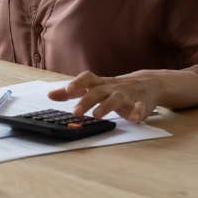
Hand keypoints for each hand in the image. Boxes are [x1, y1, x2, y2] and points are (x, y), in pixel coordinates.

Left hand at [47, 70, 161, 123]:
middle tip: (76, 112)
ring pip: (116, 99)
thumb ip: (73, 92)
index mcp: (100, 83)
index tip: (68, 90)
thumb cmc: (114, 88)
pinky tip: (134, 118)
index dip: (78, 83)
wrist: (147, 83)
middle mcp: (112, 88)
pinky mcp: (140, 104)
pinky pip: (139, 107)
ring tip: (97, 115)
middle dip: (87, 100)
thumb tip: (50, 95)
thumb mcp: (94, 88)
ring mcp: (126, 95)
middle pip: (98, 92)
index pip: (88, 78)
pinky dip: (137, 112)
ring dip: (106, 106)